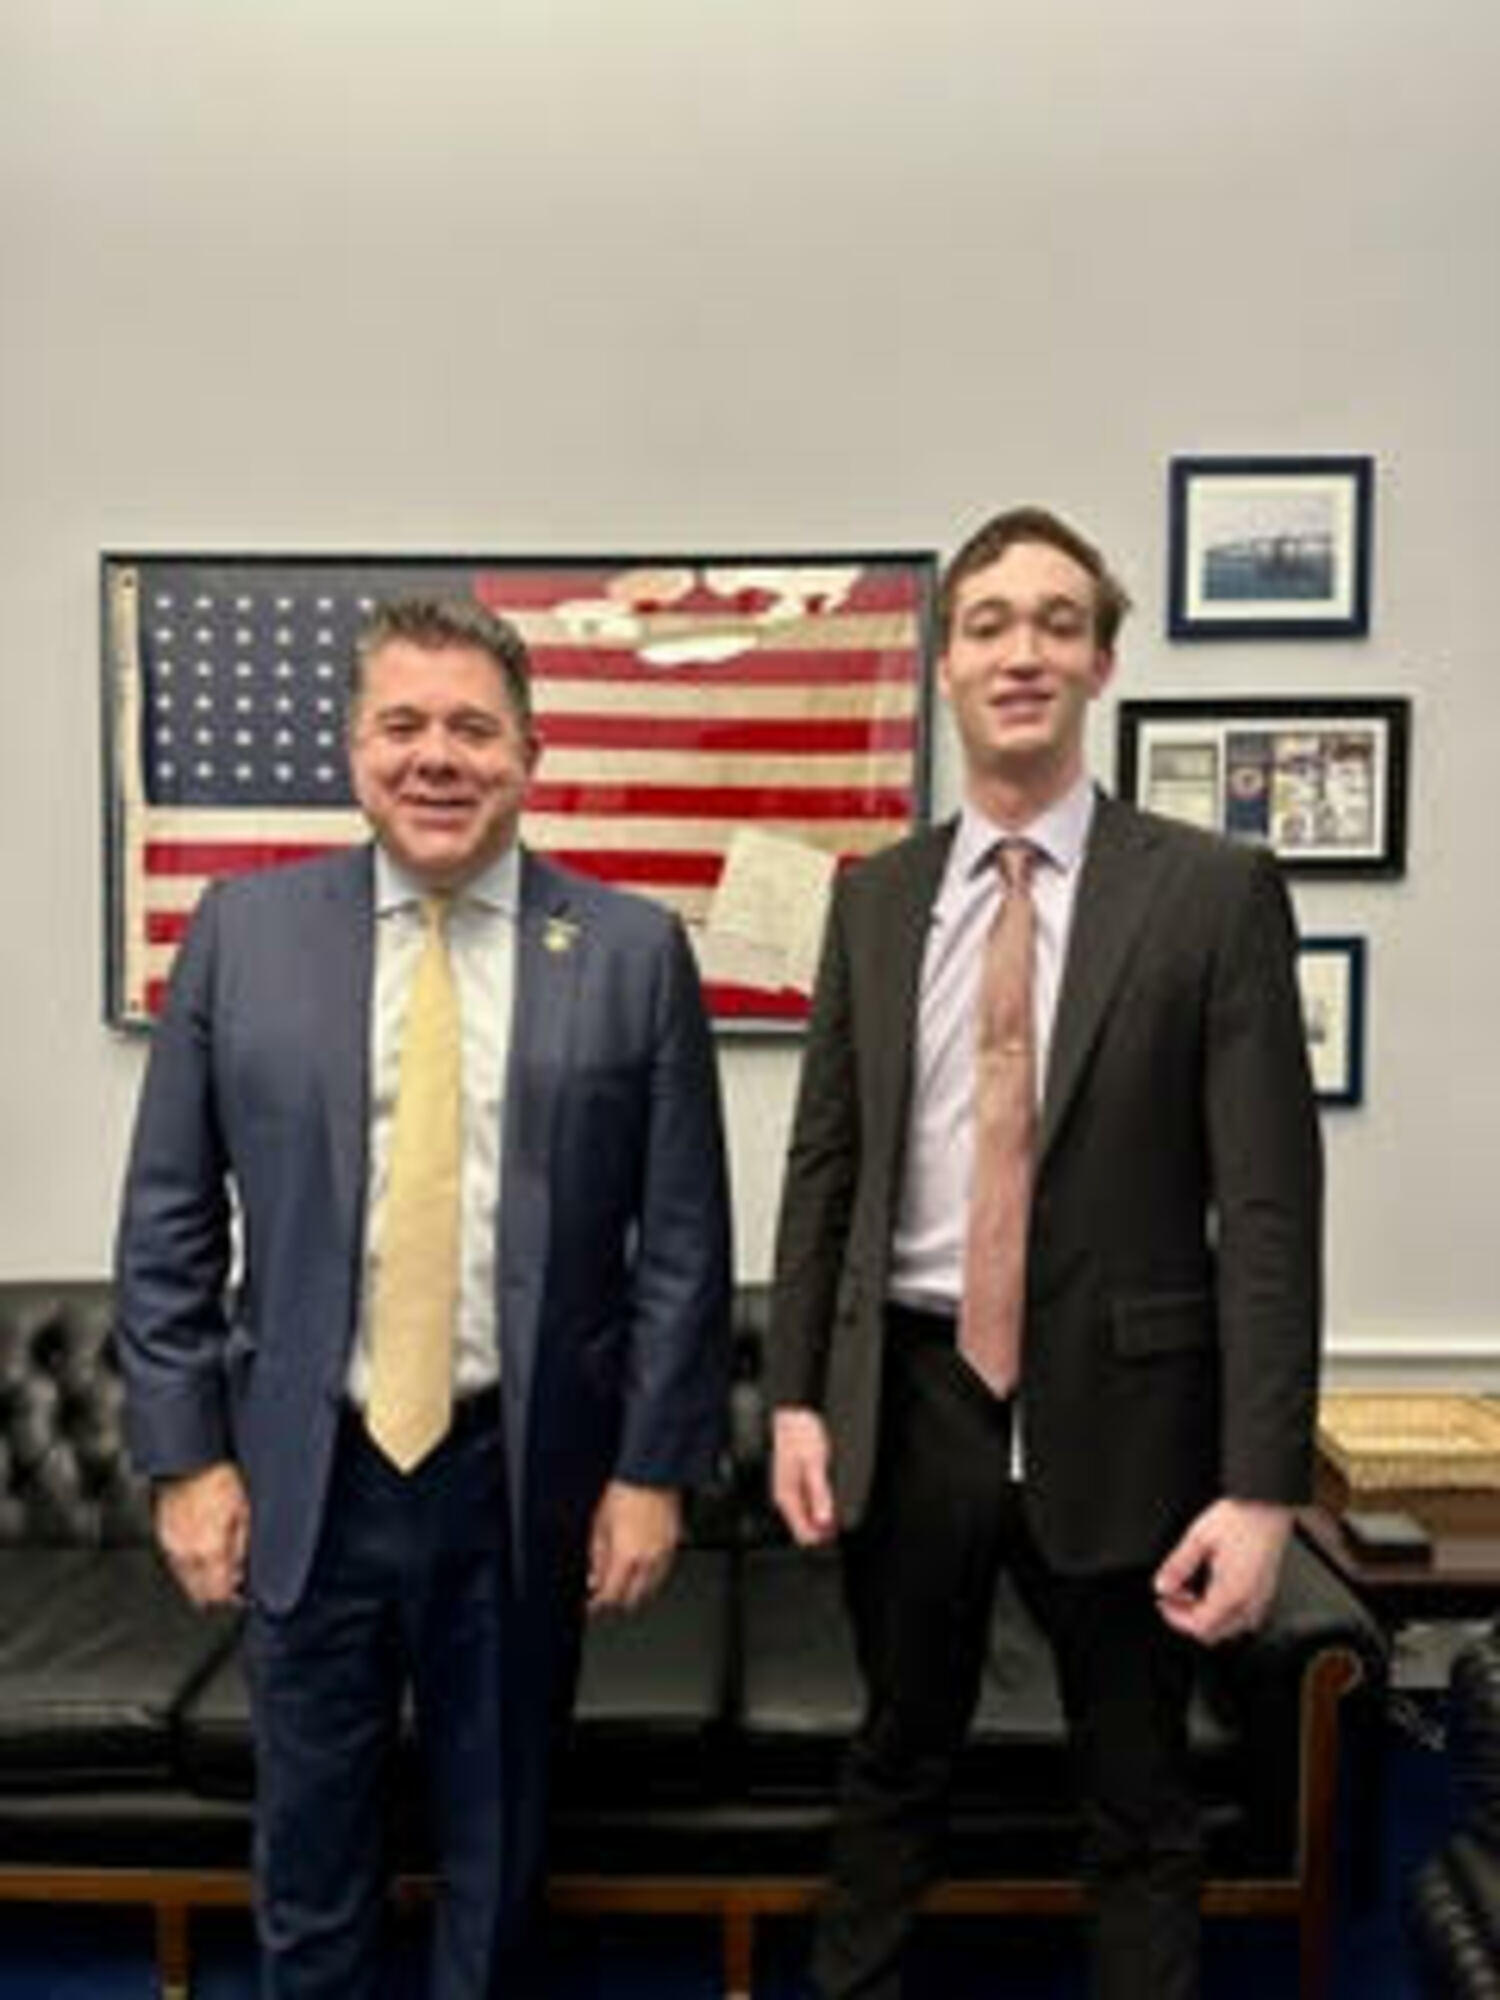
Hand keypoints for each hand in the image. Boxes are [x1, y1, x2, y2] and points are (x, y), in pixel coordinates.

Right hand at [154, 1461, 249, 1606]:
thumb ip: (242, 1546)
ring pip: (185, 1578)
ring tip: (217, 1565)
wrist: (189, 1459)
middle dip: (217, 1592)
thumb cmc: (220, 1478)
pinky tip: (200, 1552)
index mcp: (210, 1549)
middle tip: (232, 1581)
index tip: (241, 1593)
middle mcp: (186, 1552)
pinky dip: (188, 1564)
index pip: (218, 1593)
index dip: (233, 1597)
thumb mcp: (245, 1510)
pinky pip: (175, 1561)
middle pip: (199, 1593)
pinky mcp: (162, 1533)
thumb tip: (242, 1570)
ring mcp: (171, 1544)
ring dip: (201, 1579)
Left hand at [587, 1480, 681, 1613]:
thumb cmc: (624, 1493)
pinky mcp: (675, 1545)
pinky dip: (651, 1577)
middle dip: (618, 1600)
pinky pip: (663, 1572)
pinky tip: (642, 1570)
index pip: (612, 1595)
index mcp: (626, 1556)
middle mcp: (647, 1560)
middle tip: (607, 1594)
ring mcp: (664, 1554)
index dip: (599, 1604)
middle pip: (634, 1597)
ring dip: (636, 1590)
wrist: (651, 1475)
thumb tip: (595, 1578)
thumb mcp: (600, 1525)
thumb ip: (597, 1557)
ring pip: (651, 1588)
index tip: (592, 1604)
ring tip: (624, 1582)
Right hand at [771, 1408, 836, 1546]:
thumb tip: (825, 1521)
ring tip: (834, 1503)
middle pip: (805, 1527)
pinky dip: (819, 1503)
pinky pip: (807, 1501)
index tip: (836, 1531)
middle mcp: (785, 1496)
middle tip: (838, 1517)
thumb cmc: (799, 1434)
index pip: (803, 1533)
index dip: (822, 1537)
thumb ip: (819, 1494)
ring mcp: (789, 1488)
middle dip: (823, 1528)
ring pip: (807, 1515)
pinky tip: (828, 1494)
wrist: (791, 1413)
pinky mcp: (794, 1479)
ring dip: (822, 1515)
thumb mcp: (814, 1465)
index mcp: (787, 1496)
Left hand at [1153, 1497, 1292, 1646]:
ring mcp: (1261, 1598)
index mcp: (1233, 1591)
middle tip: (1174, 1597)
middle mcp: (1250, 1601)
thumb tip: (1162, 1585)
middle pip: (1215, 1632)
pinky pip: (1244, 1617)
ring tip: (1191, 1593)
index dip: (1175, 1618)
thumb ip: (1178, 1565)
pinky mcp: (1267, 1591)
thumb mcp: (1199, 1536)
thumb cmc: (1241, 1516)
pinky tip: (1213, 1592)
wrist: (1269, 1504)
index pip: (1200, 1625)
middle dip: (1188, 1619)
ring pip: (1230, 1628)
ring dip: (1207, 1617)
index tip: (1163, 1602)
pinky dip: (1224, 1613)